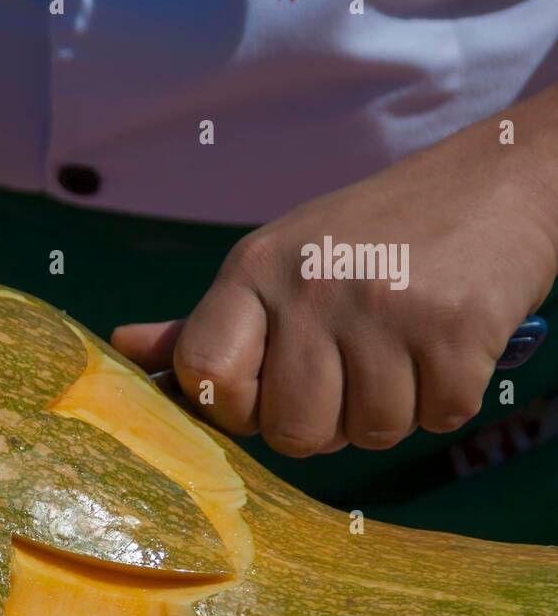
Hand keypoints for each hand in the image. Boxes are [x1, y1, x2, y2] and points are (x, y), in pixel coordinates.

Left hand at [112, 90, 557, 456]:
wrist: (496, 180)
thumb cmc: (368, 237)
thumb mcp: (275, 262)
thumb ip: (204, 320)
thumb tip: (120, 347)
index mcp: (253, 270)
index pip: (204, 377)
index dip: (234, 409)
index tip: (264, 392)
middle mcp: (309, 285)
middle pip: (292, 431)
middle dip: (322, 425)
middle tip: (346, 377)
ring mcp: (384, 306)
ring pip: (369, 435)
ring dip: (388, 414)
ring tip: (397, 354)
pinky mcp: (456, 328)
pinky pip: (436, 420)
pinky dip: (443, 402)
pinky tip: (441, 350)